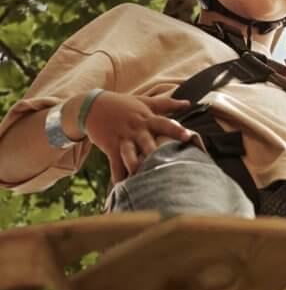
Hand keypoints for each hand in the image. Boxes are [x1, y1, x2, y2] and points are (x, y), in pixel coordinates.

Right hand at [78, 92, 193, 183]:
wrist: (92, 106)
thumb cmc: (123, 104)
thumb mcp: (144, 101)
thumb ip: (167, 104)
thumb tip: (189, 103)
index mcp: (147, 118)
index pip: (164, 123)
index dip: (176, 129)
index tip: (188, 136)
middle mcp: (136, 129)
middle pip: (148, 142)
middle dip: (156, 152)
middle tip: (169, 163)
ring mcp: (123, 138)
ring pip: (130, 154)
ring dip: (135, 166)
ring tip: (142, 179)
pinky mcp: (110, 147)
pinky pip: (115, 164)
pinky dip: (118, 176)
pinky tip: (122, 188)